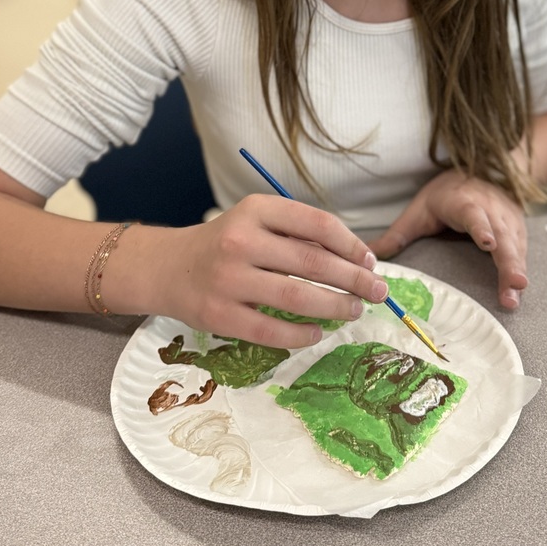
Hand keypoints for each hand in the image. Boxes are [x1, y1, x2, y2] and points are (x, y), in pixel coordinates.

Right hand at [152, 194, 387, 348]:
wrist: (169, 267)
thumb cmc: (226, 243)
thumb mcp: (257, 222)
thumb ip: (298, 235)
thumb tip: (356, 260)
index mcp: (257, 210)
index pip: (318, 224)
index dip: (352, 245)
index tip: (370, 261)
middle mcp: (241, 241)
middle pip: (313, 263)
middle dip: (354, 280)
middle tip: (377, 292)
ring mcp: (228, 279)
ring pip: (297, 298)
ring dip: (335, 307)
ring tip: (353, 311)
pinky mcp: (219, 315)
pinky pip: (271, 331)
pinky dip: (302, 335)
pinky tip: (317, 333)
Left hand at [365, 170, 527, 309]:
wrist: (483, 169)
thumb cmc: (447, 193)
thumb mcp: (419, 209)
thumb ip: (398, 233)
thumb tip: (369, 253)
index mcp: (463, 203)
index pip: (474, 215)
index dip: (482, 228)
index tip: (488, 243)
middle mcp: (489, 210)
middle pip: (501, 236)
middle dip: (508, 261)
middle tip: (515, 284)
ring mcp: (507, 220)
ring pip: (515, 245)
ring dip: (517, 269)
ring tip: (517, 292)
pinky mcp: (517, 229)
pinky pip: (521, 250)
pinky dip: (522, 267)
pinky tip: (519, 288)